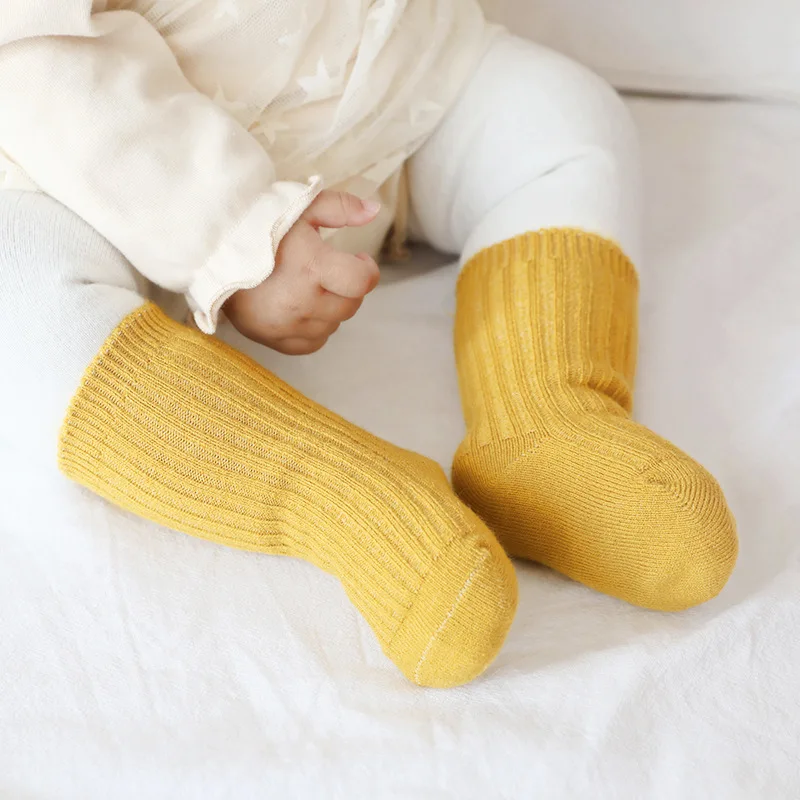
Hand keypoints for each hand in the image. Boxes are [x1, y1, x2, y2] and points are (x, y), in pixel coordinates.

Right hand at [224, 190, 380, 354]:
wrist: (208, 249)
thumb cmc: (256, 223)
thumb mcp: (300, 205)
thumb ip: (341, 208)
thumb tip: (374, 212)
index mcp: (311, 268)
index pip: (362, 282)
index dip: (367, 270)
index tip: (357, 259)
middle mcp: (301, 303)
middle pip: (350, 305)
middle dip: (348, 287)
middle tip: (330, 270)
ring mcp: (286, 326)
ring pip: (332, 326)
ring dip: (331, 308)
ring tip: (310, 286)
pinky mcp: (272, 339)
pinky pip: (312, 344)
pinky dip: (314, 329)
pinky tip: (301, 308)